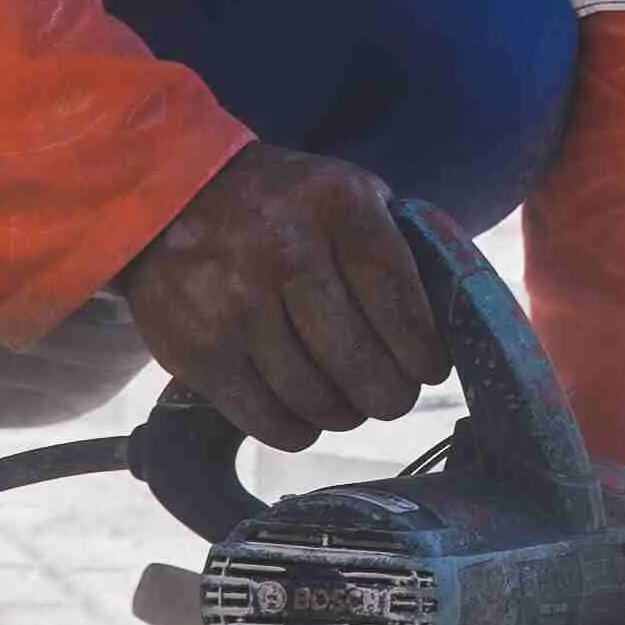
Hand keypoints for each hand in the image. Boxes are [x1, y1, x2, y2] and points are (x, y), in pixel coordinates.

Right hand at [117, 145, 442, 451]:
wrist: (172, 196)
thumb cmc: (283, 206)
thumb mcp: (347, 195)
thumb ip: (397, 245)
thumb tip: (452, 322)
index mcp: (339, 207)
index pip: (399, 300)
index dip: (422, 351)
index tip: (429, 369)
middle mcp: (286, 250)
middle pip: (359, 360)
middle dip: (389, 394)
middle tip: (393, 397)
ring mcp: (236, 302)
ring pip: (315, 397)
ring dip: (345, 413)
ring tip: (351, 405)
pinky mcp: (197, 348)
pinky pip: (266, 418)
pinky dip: (297, 430)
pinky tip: (308, 417)